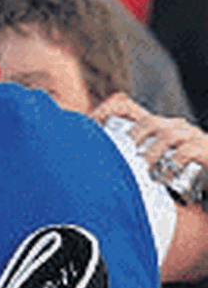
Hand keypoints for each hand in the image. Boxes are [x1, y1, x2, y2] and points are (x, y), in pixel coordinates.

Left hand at [90, 93, 207, 171]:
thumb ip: (129, 161)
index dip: (107, 112)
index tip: (91, 123)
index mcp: (155, 126)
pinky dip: (174, 163)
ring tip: (144, 171)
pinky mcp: (205, 148)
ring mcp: (190, 135)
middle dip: (132, 138)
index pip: (127, 108)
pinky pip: (188, 150)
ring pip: (167, 135)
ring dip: (151, 154)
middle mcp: (173, 125)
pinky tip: (164, 179)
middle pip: (148, 122)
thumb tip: (95, 170)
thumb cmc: (178, 171)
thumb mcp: (152, 162)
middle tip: (123, 158)